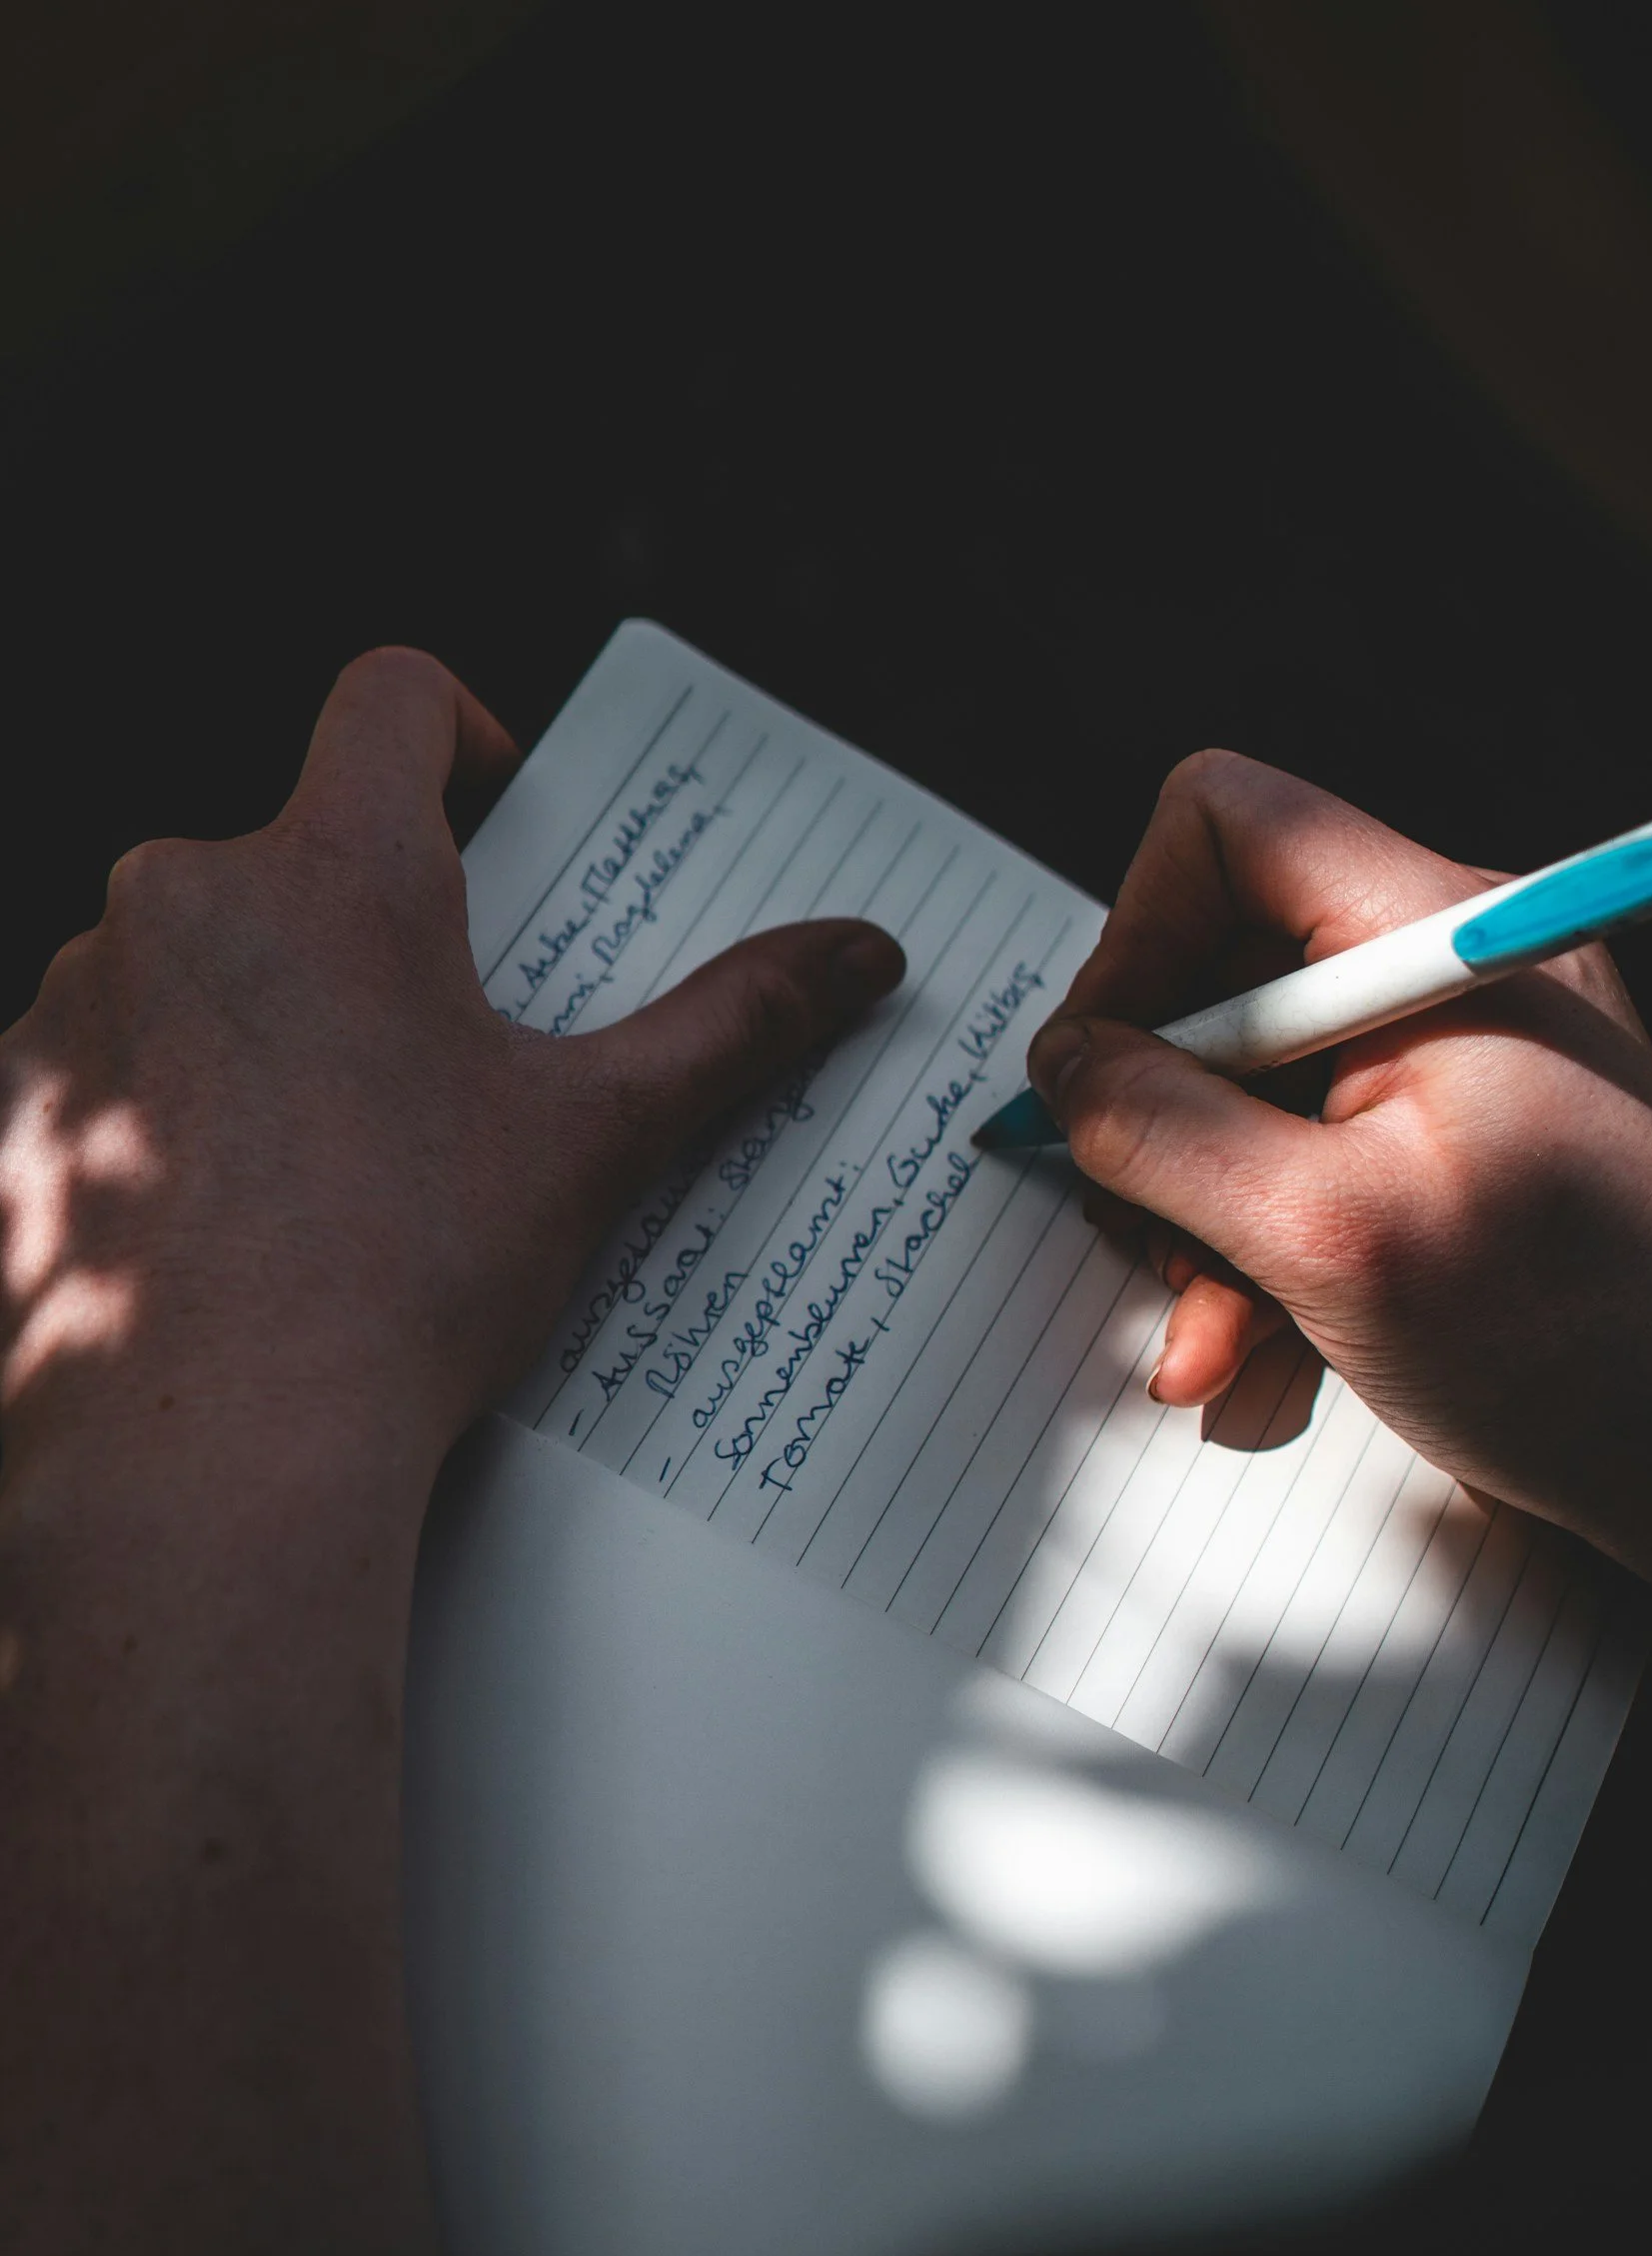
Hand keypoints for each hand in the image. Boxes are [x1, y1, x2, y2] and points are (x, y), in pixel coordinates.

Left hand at [0, 646, 903, 1477]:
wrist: (214, 1455)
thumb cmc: (406, 1281)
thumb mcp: (593, 1143)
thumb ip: (734, 1025)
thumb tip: (864, 952)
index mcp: (337, 876)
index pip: (393, 700)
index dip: (457, 734)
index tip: (489, 819)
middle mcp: (182, 905)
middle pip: (290, 860)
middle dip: (359, 940)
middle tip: (426, 1068)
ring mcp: (74, 1006)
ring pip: (184, 971)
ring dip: (247, 1034)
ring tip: (312, 1178)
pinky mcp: (10, 1111)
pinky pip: (91, 1074)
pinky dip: (152, 1124)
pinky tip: (207, 1233)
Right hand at [1027, 750, 1651, 1585]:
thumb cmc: (1579, 1349)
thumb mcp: (1326, 1238)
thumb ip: (1165, 1131)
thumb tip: (1065, 1066)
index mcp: (1440, 941)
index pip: (1230, 828)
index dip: (1137, 938)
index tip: (1105, 1070)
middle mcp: (1446, 974)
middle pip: (1220, 972)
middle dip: (1161, 1119)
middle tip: (1149, 1229)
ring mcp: (1451, 1060)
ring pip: (1245, 1087)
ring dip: (1199, 1218)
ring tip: (1219, 1332)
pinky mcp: (1447, 1143)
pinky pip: (1299, 1159)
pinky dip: (1257, 1254)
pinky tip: (1259, 1352)